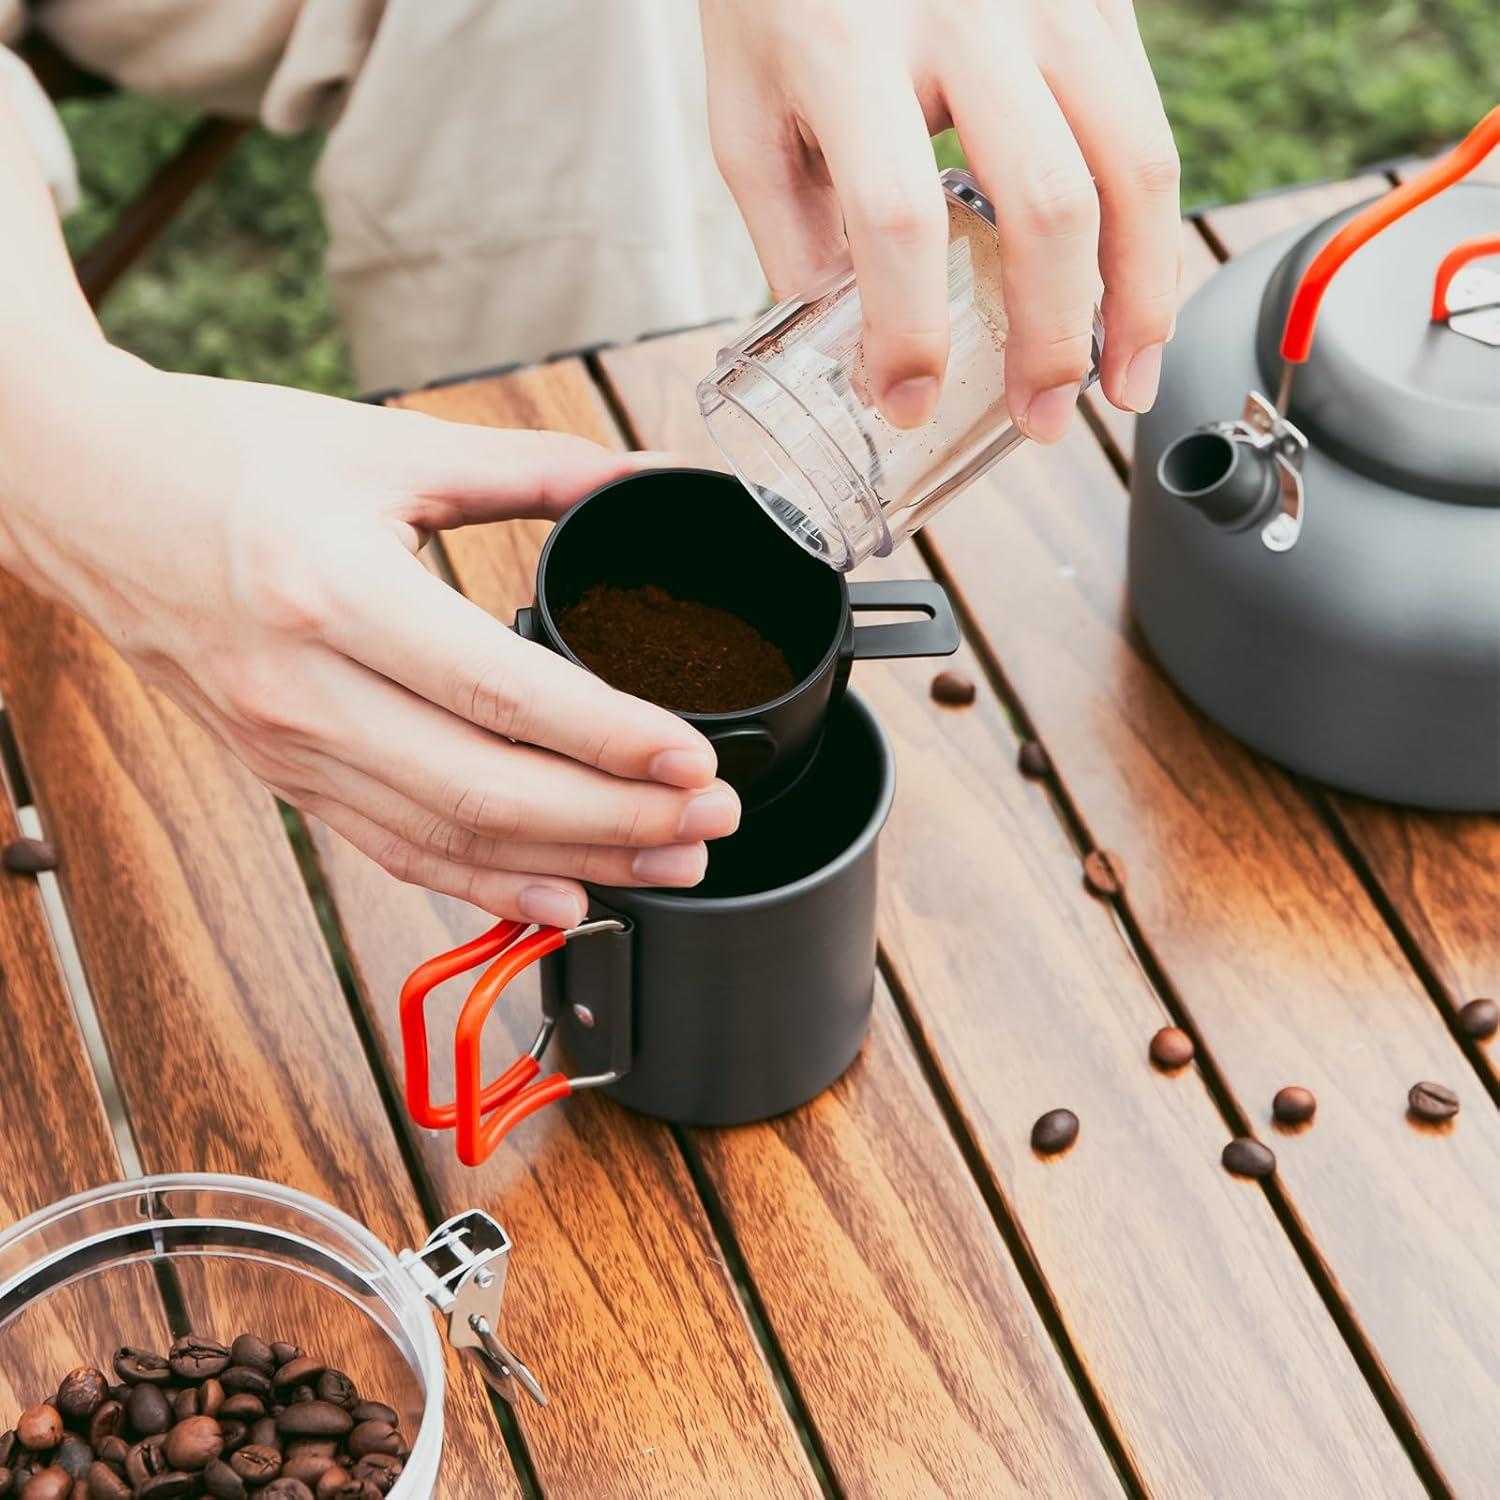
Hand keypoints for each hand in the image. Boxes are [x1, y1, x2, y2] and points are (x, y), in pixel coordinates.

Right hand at [0, 350, 739, 924]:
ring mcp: (290, 749)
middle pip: (487, 787)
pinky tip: (563, 898)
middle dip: (617, 817)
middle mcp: (308, 690)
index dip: (608, 737)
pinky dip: (483, 884)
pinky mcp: (286, 777)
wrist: (86, 496)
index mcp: (337, 593)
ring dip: (573, 862)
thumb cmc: (230, 457)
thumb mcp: (383, 448)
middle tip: (712, 820)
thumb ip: (528, 469)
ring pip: (450, 836)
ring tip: (671, 863)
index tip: (696, 759)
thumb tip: (643, 476)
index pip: (500, 692)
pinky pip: (395, 850)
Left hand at [699, 0, 1180, 438]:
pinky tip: (1134, 296)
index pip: (894, 218)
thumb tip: (848, 336)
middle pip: (1045, 204)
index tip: (906, 400)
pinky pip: (1147, 127)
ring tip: (1125, 383)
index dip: (907, 331)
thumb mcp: (747, 96)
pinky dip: (1150, 232)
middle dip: (1052, 338)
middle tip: (1042, 419)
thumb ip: (785, 219)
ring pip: (1134, 165)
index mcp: (849, 43)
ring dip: (1140, 297)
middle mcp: (967, 13)